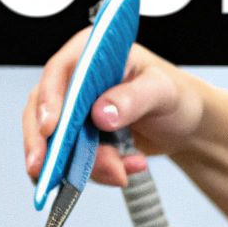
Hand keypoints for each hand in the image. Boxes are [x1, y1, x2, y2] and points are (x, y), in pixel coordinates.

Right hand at [21, 31, 209, 187]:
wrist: (185, 125)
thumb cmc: (176, 96)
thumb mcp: (163, 91)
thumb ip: (133, 98)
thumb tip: (100, 114)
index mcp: (92, 54)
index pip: (59, 72)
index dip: (49, 101)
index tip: (50, 129)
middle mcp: (76, 80)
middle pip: (42, 110)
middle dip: (47, 145)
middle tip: (48, 171)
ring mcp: (75, 112)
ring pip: (56, 143)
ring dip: (84, 164)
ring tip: (121, 172)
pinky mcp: (80, 139)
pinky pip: (72, 161)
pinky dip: (96, 172)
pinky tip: (126, 169)